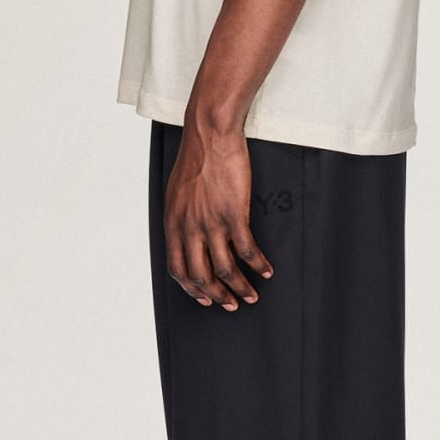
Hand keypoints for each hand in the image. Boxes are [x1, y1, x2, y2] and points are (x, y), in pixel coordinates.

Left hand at [164, 125, 274, 309]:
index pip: (178, 269)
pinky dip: (257, 265)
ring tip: (251, 296)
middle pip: (201, 276)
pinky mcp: (233, 214)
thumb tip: (186, 235)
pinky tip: (266, 270)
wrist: (209, 135)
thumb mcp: (176, 193)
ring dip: (239, 288)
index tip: (204, 298)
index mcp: (172, 224)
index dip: (191, 289)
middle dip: (217, 295)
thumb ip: (180, 217)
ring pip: (224, 269)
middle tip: (230, 304)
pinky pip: (246, 250)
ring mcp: (211, 223)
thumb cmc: (195, 159)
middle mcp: (189, 228)